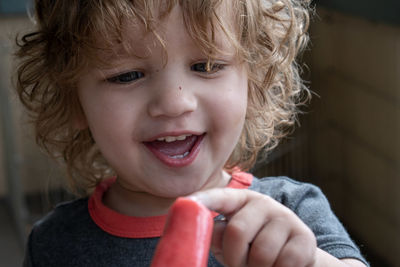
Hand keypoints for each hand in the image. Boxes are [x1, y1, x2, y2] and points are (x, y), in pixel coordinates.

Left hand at [189, 188, 316, 266]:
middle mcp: (263, 202)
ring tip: (258, 265)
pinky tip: (277, 266)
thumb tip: (196, 231)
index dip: (203, 200)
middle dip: (234, 258)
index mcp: (239, 200)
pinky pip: (284, 261)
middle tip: (239, 265)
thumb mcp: (230, 240)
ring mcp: (285, 217)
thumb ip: (216, 234)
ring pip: (261, 252)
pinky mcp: (304, 236)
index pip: (219, 197)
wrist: (291, 257)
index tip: (186, 203)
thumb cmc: (252, 247)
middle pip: (237, 231)